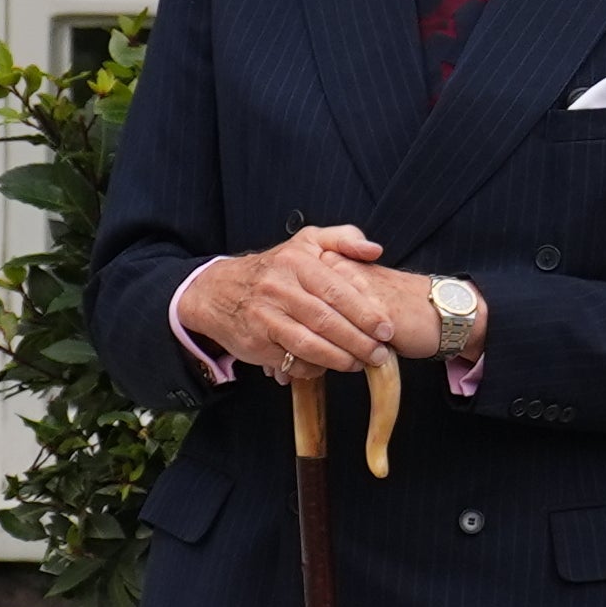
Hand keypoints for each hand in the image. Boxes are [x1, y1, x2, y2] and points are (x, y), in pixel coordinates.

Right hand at [178, 226, 434, 382]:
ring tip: (361, 363)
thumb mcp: (306, 242)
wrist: (217, 290)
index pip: (337, 290)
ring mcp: (264, 316)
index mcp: (296, 262)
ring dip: (339, 358)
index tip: (387, 329)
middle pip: (325, 320)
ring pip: (308, 343)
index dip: (365, 313)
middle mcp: (278, 288)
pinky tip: (328, 367)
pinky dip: (312, 367)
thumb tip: (375, 250)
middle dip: (358, 341)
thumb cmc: (274, 268)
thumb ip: (343, 239)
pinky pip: (290, 360)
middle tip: (380, 353)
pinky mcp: (255, 341)